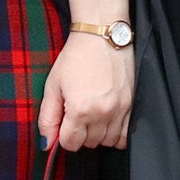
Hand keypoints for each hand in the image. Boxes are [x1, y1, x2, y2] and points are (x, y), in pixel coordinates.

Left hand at [38, 31, 133, 149]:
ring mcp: (120, 109)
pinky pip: (126, 135)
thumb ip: (48, 118)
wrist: (102, 35)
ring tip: (92, 117)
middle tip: (77, 116)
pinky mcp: (132, 104)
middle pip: (89, 143)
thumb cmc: (76, 57)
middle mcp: (102, 113)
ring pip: (108, 141)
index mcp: (80, 109)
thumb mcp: (53, 85)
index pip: (70, 143)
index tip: (64, 124)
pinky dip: (116, 135)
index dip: (64, 136)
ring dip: (98, 134)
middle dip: (80, 134)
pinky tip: (108, 122)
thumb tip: (46, 143)